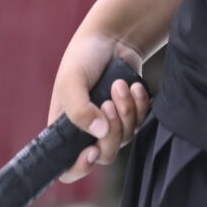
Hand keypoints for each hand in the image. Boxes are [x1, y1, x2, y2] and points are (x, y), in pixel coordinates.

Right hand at [51, 30, 152, 184]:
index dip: (78, 168)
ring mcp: (111, 126)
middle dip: (112, 130)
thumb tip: (99, 133)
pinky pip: (141, 124)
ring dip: (126, 111)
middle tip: (109, 102)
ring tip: (120, 85)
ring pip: (125, 139)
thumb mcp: (71, 80)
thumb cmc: (83, 58)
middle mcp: (87, 132)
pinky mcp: (130, 116)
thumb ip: (79, 109)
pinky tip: (135, 86)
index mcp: (65, 130)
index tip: (91, 152)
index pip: (67, 168)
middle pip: (104, 155)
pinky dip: (141, 105)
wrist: (112, 38)